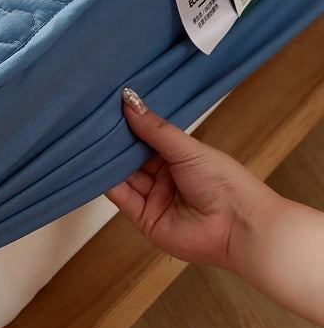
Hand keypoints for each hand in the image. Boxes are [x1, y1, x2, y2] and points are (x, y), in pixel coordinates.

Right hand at [105, 88, 273, 268]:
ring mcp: (153, 198)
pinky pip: (121, 198)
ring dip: (106, 162)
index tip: (105, 108)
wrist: (240, 227)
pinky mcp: (144, 219)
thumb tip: (129, 99)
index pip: (144, 138)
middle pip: (130, 158)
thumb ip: (154, 128)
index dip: (127, 125)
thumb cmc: (223, 182)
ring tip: (87, 141)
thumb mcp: (186, 148)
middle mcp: (163, 177)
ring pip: (122, 176)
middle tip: (90, 123)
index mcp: (177, 157)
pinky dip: (106, 183)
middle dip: (113, 143)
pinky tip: (94, 167)